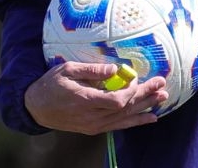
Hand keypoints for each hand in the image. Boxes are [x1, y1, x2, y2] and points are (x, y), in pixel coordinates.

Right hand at [24, 62, 167, 134]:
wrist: (35, 107)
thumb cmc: (52, 84)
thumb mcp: (68, 70)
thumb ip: (92, 70)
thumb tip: (114, 69)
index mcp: (86, 101)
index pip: (117, 100)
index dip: (132, 91)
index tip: (140, 77)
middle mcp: (91, 117)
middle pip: (125, 108)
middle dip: (146, 96)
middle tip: (163, 85)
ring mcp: (93, 125)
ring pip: (124, 118)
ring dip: (145, 108)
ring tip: (162, 99)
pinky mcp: (93, 129)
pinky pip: (118, 126)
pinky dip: (135, 122)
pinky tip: (150, 118)